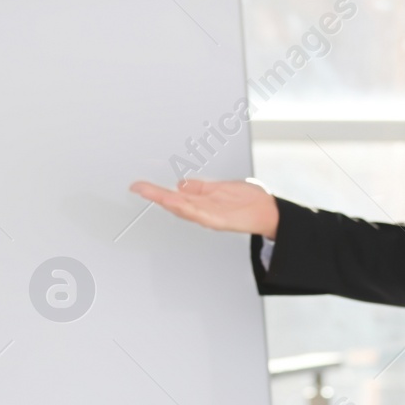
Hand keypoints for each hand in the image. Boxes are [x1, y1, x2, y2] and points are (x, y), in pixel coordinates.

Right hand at [130, 178, 279, 239]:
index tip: (138, 185)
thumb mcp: (220, 188)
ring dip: (166, 201)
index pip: (172, 194)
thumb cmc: (247, 201)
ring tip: (150, 193)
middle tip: (137, 187)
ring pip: (183, 208)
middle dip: (154, 194)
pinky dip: (187, 209)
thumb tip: (180, 184)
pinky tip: (177, 203)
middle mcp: (202, 210)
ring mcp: (210, 216)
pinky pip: (200, 215)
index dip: (154, 190)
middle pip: (173, 202)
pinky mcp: (220, 221)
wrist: (268, 212)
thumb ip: (199, 187)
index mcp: (200, 201)